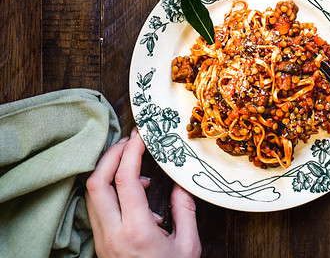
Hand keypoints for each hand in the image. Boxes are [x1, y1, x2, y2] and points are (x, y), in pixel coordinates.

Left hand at [86, 128, 201, 257]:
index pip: (124, 179)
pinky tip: (133, 192)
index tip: (143, 134)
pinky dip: (109, 190)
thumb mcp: (188, 247)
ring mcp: (102, 241)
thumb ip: (186, 210)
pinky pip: (96, 209)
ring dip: (108, 171)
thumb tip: (182, 182)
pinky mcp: (100, 246)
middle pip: (95, 182)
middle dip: (111, 154)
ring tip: (133, 163)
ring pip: (91, 195)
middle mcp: (112, 235)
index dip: (132, 151)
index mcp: (136, 232)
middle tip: (131, 141)